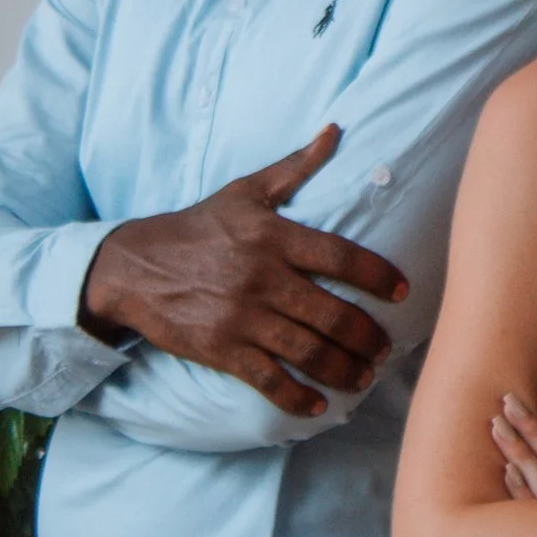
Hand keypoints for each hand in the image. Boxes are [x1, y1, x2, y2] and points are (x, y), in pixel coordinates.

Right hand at [78, 125, 408, 415]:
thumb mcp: (245, 191)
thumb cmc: (199, 226)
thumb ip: (294, 167)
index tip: (402, 292)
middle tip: (387, 349)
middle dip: (368, 336)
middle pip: (332, 314)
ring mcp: (241, 317)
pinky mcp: (220, 348)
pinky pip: (267, 379)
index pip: (340, 257)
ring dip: (344, 369)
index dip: (376, 275)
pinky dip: (296, 397)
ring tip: (365, 376)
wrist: (133, 266)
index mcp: (273, 237)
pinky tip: (318, 406)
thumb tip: (334, 130)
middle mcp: (262, 278)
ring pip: (307, 350)